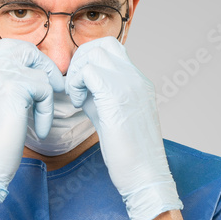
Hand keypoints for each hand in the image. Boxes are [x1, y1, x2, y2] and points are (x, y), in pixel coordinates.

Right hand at [0, 38, 64, 200]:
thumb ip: (8, 89)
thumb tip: (35, 79)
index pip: (9, 48)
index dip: (30, 61)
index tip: (41, 83)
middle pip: (24, 49)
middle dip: (44, 66)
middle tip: (55, 88)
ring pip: (39, 72)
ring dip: (48, 97)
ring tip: (42, 119)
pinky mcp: (13, 88)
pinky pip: (45, 89)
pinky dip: (47, 110)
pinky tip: (41, 129)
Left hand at [65, 36, 181, 219]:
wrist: (145, 175)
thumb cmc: (128, 154)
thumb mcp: (113, 116)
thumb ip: (100, 97)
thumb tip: (81, 86)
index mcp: (138, 82)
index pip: (111, 50)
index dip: (89, 61)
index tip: (81, 86)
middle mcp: (136, 78)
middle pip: (102, 44)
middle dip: (80, 62)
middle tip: (74, 89)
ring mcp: (129, 85)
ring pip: (94, 52)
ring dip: (77, 72)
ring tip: (76, 97)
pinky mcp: (117, 97)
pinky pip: (88, 71)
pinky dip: (76, 84)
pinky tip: (78, 104)